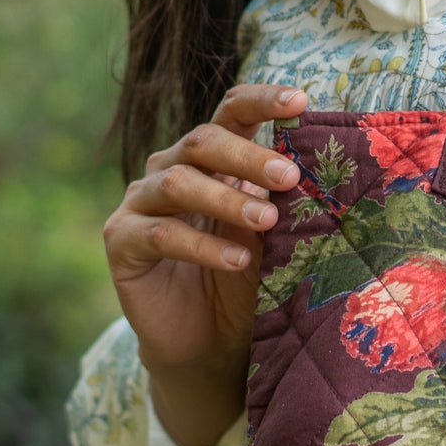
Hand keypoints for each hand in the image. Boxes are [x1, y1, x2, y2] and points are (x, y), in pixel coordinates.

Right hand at [103, 83, 308, 445]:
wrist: (208, 344)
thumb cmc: (245, 281)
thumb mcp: (270, 237)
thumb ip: (283, 202)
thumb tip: (324, 172)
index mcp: (210, 156)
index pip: (231, 112)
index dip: (262, 101)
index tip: (301, 101)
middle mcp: (169, 167)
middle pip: (203, 141)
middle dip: (248, 156)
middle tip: (289, 177)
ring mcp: (140, 201)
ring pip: (178, 183)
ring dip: (227, 201)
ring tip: (267, 221)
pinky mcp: (121, 241)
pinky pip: (159, 234)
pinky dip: (202, 246)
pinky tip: (236, 260)